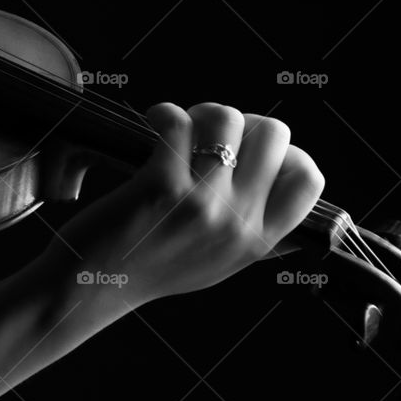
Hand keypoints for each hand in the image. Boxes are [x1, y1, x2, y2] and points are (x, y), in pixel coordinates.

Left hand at [48, 102, 324, 307]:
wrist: (92, 287)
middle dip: (242, 120)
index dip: (286, 152)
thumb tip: (300, 200)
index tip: (251, 150)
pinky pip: (178, 123)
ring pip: (226, 118)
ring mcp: (201, 206)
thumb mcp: (219, 263)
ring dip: (200, 112)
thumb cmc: (151, 266)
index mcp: (257, 243)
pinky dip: (163, 113)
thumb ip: (258, 235)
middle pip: (273, 134)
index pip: (308, 180)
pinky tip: (153, 124)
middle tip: (209, 135)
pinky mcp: (161, 188)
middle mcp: (237, 225)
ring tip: (179, 129)